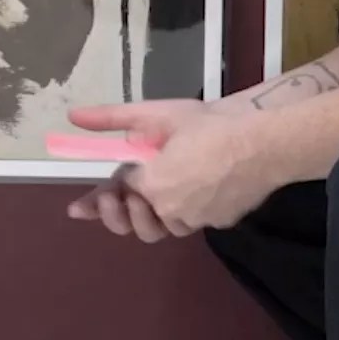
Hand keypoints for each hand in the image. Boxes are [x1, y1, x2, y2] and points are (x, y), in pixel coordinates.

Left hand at [70, 99, 273, 237]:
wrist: (265, 143)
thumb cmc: (210, 125)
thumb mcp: (159, 113)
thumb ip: (113, 118)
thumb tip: (72, 116)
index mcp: (153, 185)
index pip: (120, 191)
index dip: (102, 195)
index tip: (83, 204)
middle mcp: (171, 211)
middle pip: (139, 224)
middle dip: (126, 212)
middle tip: (124, 193)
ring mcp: (198, 221)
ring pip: (167, 226)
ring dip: (157, 212)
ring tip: (158, 190)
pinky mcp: (220, 223)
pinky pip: (194, 220)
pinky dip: (186, 208)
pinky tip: (193, 187)